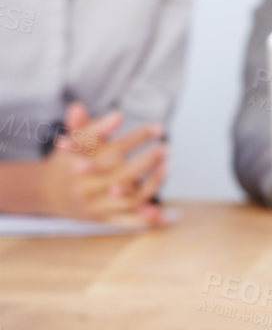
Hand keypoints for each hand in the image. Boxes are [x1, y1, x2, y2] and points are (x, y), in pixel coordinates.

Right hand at [42, 103, 167, 223]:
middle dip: (147, 161)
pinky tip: (162, 213)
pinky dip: (143, 219)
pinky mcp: (99, 219)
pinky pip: (124, 221)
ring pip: (127, 198)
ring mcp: (93, 204)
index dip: (137, 137)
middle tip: (166, 148)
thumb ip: (83, 125)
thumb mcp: (72, 141)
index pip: (112, 148)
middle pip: (121, 175)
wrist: (46, 192)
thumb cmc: (66, 161)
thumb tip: (93, 109)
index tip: (159, 127)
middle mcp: (85, 186)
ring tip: (167, 167)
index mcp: (79, 164)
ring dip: (151, 186)